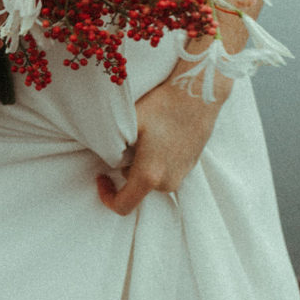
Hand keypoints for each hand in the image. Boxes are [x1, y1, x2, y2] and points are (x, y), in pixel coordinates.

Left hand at [96, 70, 228, 215]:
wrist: (198, 94)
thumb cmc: (162, 106)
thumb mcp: (128, 125)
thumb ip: (112, 149)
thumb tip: (104, 158)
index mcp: (150, 175)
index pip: (123, 205)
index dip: (106, 196)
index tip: (101, 176)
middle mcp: (168, 182)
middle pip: (136, 188)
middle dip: (125, 170)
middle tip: (126, 142)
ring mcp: (181, 176)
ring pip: (150, 179)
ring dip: (140, 164)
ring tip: (143, 136)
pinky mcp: (190, 167)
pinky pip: (165, 171)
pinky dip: (155, 160)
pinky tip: (157, 136)